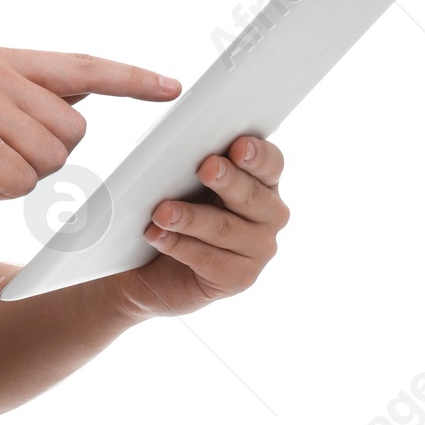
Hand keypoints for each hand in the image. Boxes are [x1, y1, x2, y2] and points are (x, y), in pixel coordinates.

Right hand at [0, 47, 179, 242]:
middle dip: (45, 155)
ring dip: (21, 176)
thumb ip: (27, 97)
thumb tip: (85, 96)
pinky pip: (25, 181)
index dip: (130, 78)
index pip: (81, 66)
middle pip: (73, 127)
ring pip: (54, 157)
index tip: (171, 86)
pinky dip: (0, 193)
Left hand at [104, 135, 288, 319]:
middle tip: (205, 168)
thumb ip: (190, 165)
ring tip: (162, 212)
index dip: (257, 154)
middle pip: (252, 194)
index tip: (239, 147)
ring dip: (191, 217)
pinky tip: (156, 236)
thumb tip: (176, 148)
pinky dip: (177, 245)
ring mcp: (258, 249)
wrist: (154, 267)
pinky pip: (208, 258)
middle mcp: (268, 215)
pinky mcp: (239, 278)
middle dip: (227, 179)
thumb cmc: (176, 211)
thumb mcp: (182, 182)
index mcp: (260, 181)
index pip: (270, 163)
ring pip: (224, 228)